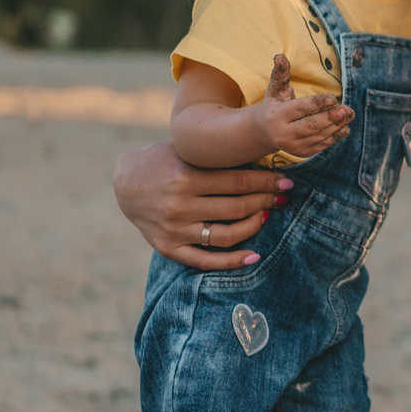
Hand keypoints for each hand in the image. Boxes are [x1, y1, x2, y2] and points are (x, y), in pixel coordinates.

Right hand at [111, 140, 290, 270]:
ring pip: (227, 235)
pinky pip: (205, 260)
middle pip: (237, 208)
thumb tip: (263, 159)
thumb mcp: (186, 150)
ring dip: (253, 226)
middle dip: (265, 202)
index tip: (286, 183)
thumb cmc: (162, 160)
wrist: (124, 183)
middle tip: (281, 199)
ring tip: (265, 216)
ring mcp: (175, 229)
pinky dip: (232, 261)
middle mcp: (181, 205)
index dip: (267, 183)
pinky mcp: (168, 247)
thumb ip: (216, 157)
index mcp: (187, 176)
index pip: (240, 183)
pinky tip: (254, 255)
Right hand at [256, 53, 352, 158]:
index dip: (317, 104)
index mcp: (276, 116)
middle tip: (348, 109)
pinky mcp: (302, 153)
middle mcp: (283, 134)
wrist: (265, 132)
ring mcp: (293, 146)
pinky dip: (334, 137)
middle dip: (331, 117)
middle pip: (311, 125)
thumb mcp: (276, 89)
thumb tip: (280, 56)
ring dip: (336, 126)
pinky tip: (345, 127)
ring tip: (349, 115)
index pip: (300, 109)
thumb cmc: (274, 104)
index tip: (334, 98)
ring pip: (318, 136)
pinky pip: (321, 145)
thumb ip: (281, 74)